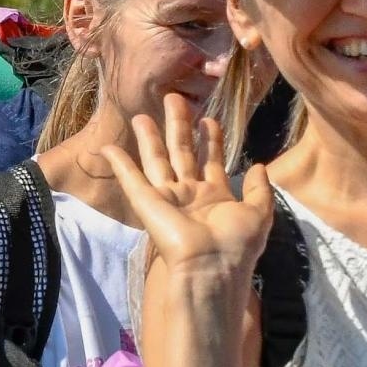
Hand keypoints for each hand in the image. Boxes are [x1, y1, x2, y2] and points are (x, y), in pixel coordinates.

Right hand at [100, 93, 273, 276]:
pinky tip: (107, 148)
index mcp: (215, 197)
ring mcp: (167, 199)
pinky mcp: (147, 204)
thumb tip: (259, 165)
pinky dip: (119, 164)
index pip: (210, 161)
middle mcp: (189, 195)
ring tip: (141, 114)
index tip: (209, 119)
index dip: (210, 139)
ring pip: (156, 160)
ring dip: (149, 138)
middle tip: (174, 99)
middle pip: (181, 153)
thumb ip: (259, 189)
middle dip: (178, 126)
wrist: (211, 267)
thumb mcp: (259, 213)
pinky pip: (131, 179)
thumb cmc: (236, 244)